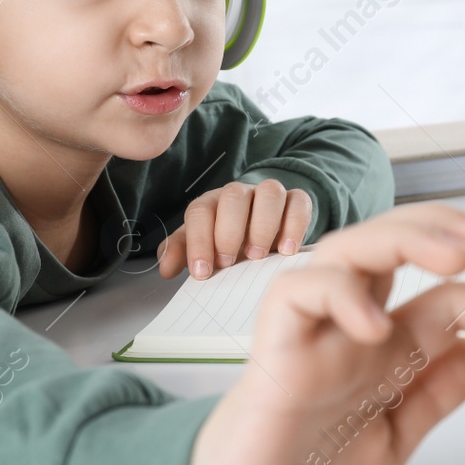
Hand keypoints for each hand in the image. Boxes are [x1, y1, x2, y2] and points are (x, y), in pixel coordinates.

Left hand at [157, 179, 313, 279]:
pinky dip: (295, 224)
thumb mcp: (204, 248)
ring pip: (269, 193)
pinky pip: (299, 202)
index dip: (199, 241)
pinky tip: (286, 250)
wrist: (267, 232)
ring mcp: (270, 195)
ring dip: (262, 225)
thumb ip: (183, 254)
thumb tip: (166, 268)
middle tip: (229, 263)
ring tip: (257, 257)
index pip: (200, 212)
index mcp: (212, 204)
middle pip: (233, 196)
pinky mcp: (296, 201)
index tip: (202, 272)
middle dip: (229, 231)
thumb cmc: (230, 243)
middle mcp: (240, 194)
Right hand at [187, 203, 464, 464]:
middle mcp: (353, 331)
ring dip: (402, 239)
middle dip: (444, 229)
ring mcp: (315, 335)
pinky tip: (374, 324)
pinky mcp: (276, 352)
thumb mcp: (394, 440)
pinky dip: (338, 293)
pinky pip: (297, 292)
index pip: (449, 299)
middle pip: (395, 246)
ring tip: (452, 257)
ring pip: (350, 249)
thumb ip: (430, 395)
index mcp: (387, 351)